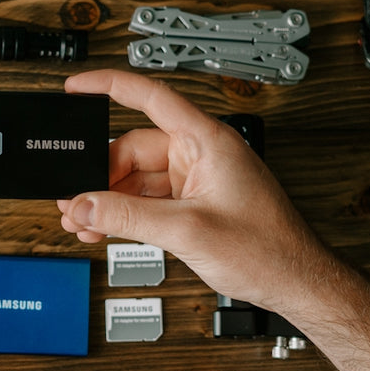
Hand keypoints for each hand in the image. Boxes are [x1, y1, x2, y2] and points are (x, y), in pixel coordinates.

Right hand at [56, 69, 326, 314]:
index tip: (76, 87)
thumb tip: (84, 205)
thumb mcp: (186, 231)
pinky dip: (124, 213)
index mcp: (207, 141)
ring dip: (108, 199)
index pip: (150, 97)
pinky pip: (148, 200)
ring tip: (81, 220)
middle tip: (74, 199)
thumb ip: (128, 216)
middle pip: (133, 149)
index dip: (108, 86)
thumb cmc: (268, 251)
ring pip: (136, 178)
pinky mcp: (194, 203)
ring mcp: (197, 179)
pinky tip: (102, 228)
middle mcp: (201, 154)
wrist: (295, 284)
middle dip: (100, 174)